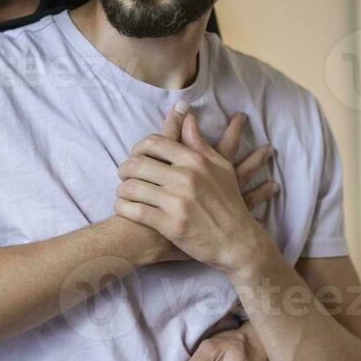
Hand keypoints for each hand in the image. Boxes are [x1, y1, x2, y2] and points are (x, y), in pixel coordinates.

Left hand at [115, 112, 271, 270]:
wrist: (238, 242)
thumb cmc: (229, 204)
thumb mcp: (222, 168)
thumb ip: (200, 144)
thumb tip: (187, 118)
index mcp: (196, 161)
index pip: (154, 143)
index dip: (137, 148)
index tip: (135, 157)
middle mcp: (186, 178)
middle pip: (137, 163)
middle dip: (124, 169)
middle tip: (123, 176)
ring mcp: (178, 202)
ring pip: (132, 187)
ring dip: (122, 190)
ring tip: (123, 193)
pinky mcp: (171, 225)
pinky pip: (135, 211)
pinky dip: (123, 208)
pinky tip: (123, 209)